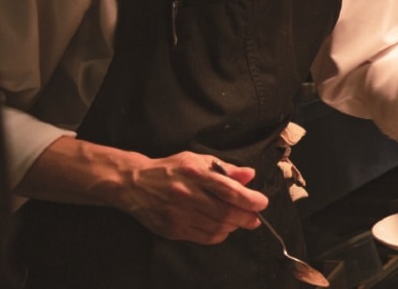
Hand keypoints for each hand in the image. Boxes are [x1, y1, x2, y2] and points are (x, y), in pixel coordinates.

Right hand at [118, 152, 266, 243]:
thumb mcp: (198, 161)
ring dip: (233, 226)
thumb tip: (249, 175)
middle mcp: (188, 195)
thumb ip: (225, 169)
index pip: (229, 190)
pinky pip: (203, 237)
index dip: (250, 199)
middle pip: (225, 212)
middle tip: (255, 218)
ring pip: (216, 227)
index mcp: (196, 174)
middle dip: (246, 217)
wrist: (135, 184)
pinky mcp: (173, 229)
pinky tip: (222, 229)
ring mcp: (179, 214)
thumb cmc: (171, 170)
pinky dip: (218, 235)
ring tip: (239, 221)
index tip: (261, 203)